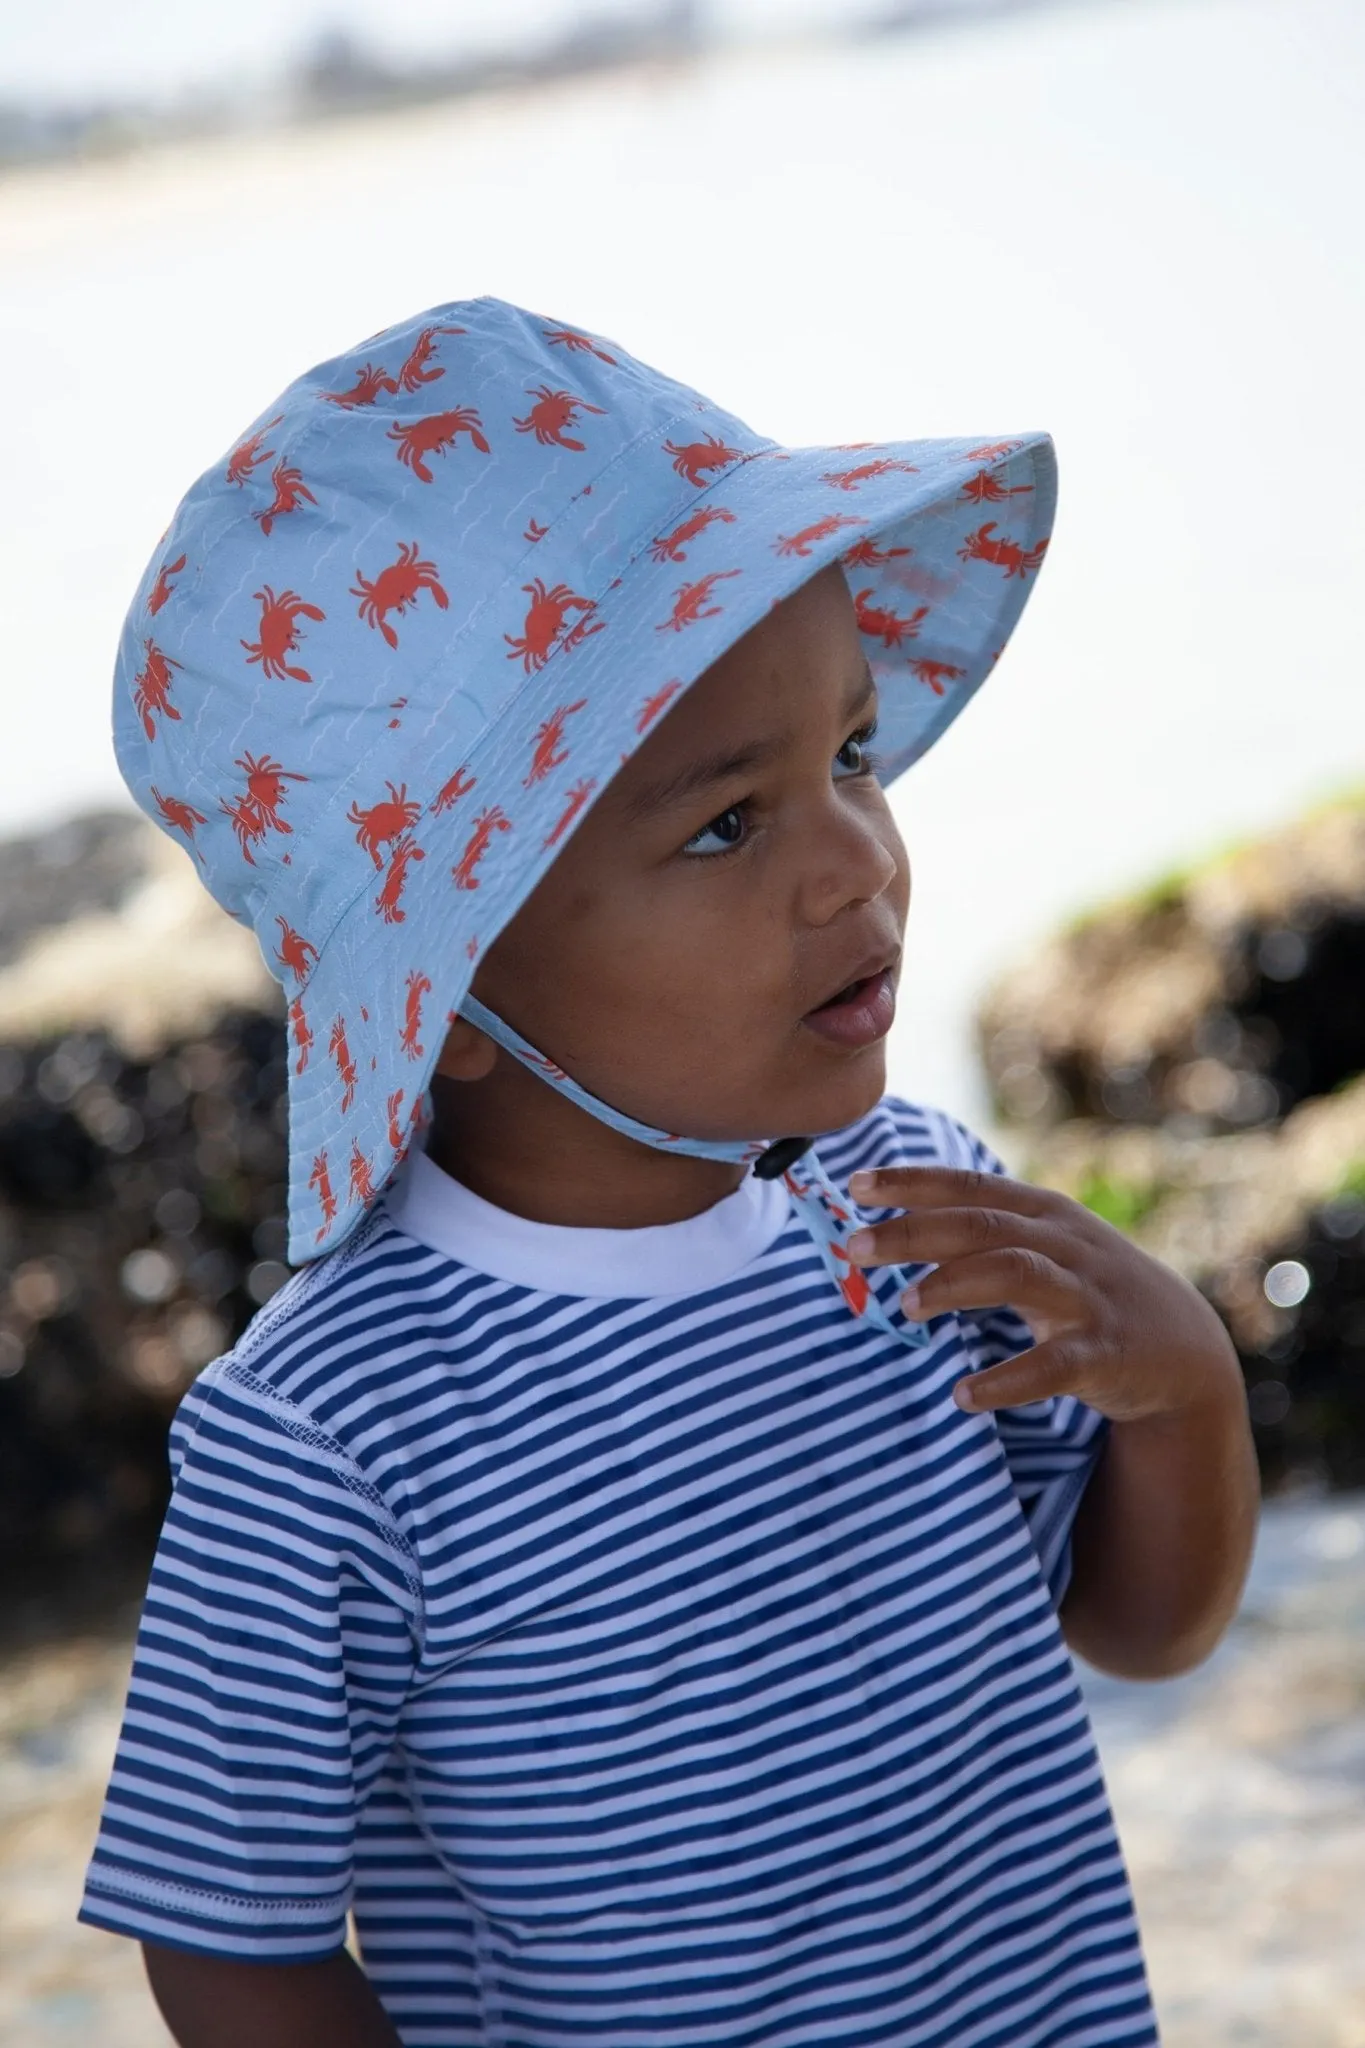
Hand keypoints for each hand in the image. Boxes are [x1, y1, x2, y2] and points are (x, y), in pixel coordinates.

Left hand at [846, 1165, 1242, 1423]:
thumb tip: (887, 1226)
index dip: (913, 1182)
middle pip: (982, 1225)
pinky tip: (965, 1394)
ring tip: (905, 1306)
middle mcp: (1064, 1244)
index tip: (856, 1184)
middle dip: (915, 1231)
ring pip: (1016, 1273)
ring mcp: (1087, 1296)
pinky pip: (1053, 1364)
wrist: (1185, 1348)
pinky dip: (1006, 1379)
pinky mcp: (1106, 1353)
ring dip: (955, 1285)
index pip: (970, 1186)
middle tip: (856, 1247)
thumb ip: (979, 1235)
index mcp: (1042, 1213)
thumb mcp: (1042, 1248)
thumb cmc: (1087, 1290)